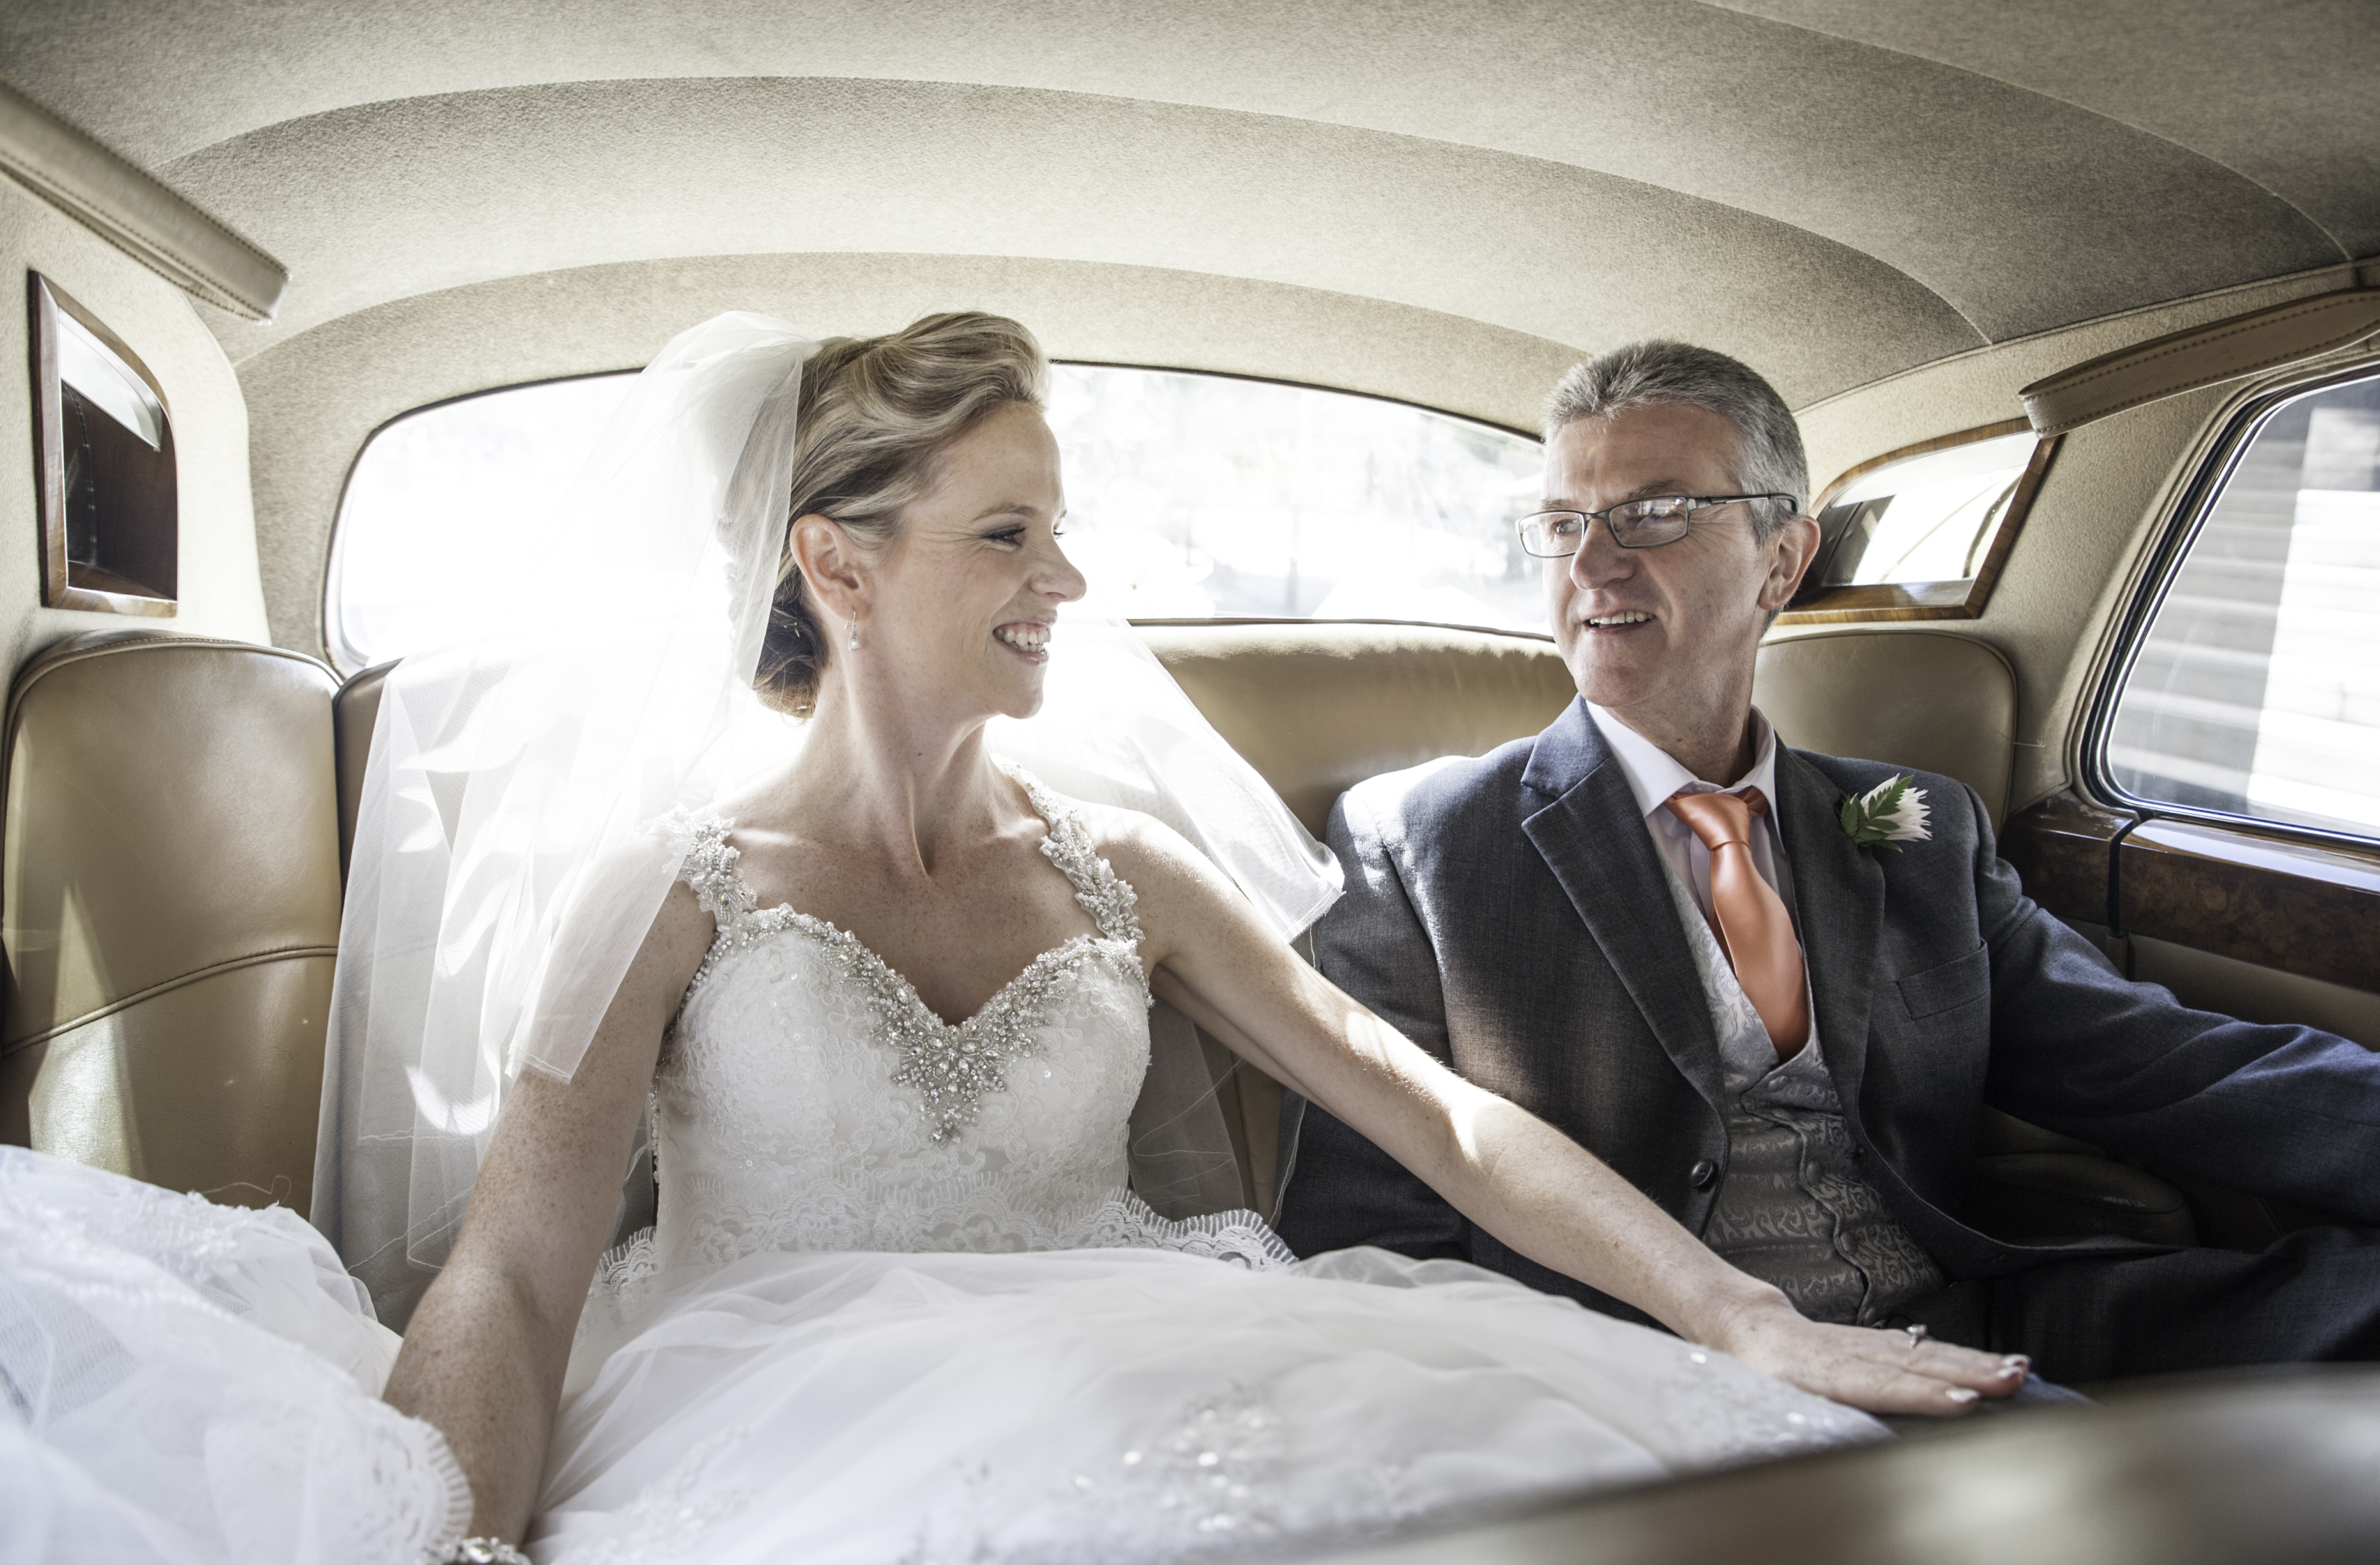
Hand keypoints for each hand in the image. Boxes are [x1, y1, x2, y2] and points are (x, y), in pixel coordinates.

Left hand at [1702, 1291, 2028, 1415]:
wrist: (1747, 1328)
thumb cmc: (1756, 1376)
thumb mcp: (1764, 1402)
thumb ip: (1802, 1423)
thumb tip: (1842, 1446)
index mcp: (1816, 1372)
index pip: (1876, 1385)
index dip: (1922, 1394)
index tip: (1965, 1400)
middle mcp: (1848, 1354)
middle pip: (1913, 1364)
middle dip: (1966, 1373)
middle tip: (2011, 1382)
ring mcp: (1866, 1344)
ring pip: (1925, 1353)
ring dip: (1974, 1363)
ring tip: (2017, 1371)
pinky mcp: (1876, 1341)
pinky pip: (1923, 1349)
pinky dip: (1960, 1356)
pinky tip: (1993, 1363)